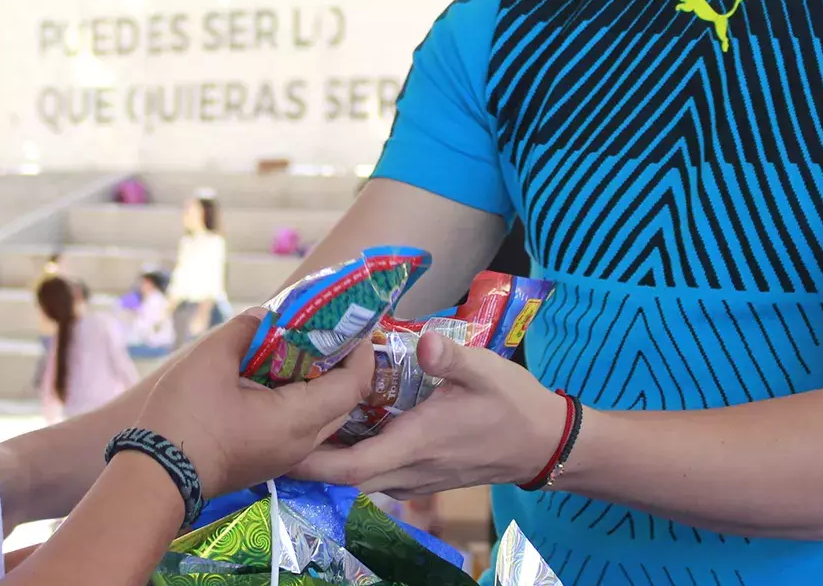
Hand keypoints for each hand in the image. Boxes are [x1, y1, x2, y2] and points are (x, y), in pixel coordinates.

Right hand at [137, 310, 370, 498]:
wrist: (155, 477)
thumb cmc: (183, 417)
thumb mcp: (210, 359)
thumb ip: (245, 330)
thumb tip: (265, 316)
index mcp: (296, 419)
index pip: (352, 386)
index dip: (358, 354)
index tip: (351, 328)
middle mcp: (301, 443)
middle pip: (344, 404)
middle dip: (342, 368)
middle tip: (325, 336)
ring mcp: (287, 458)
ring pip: (323, 420)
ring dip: (321, 387)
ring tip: (299, 355)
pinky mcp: (270, 464)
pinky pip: (302, 431)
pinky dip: (302, 404)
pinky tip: (276, 383)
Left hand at [293, 330, 566, 496]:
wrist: (543, 442)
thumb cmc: (513, 404)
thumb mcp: (485, 370)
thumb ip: (450, 358)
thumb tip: (424, 342)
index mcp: (416, 444)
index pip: (351, 469)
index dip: (311, 461)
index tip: (280, 439)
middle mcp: (409, 469)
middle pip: (342, 479)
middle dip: (308, 458)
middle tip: (280, 420)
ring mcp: (415, 478)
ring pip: (358, 478)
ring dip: (329, 457)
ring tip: (303, 417)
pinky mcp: (420, 475)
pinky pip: (375, 473)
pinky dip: (352, 456)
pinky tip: (344, 425)